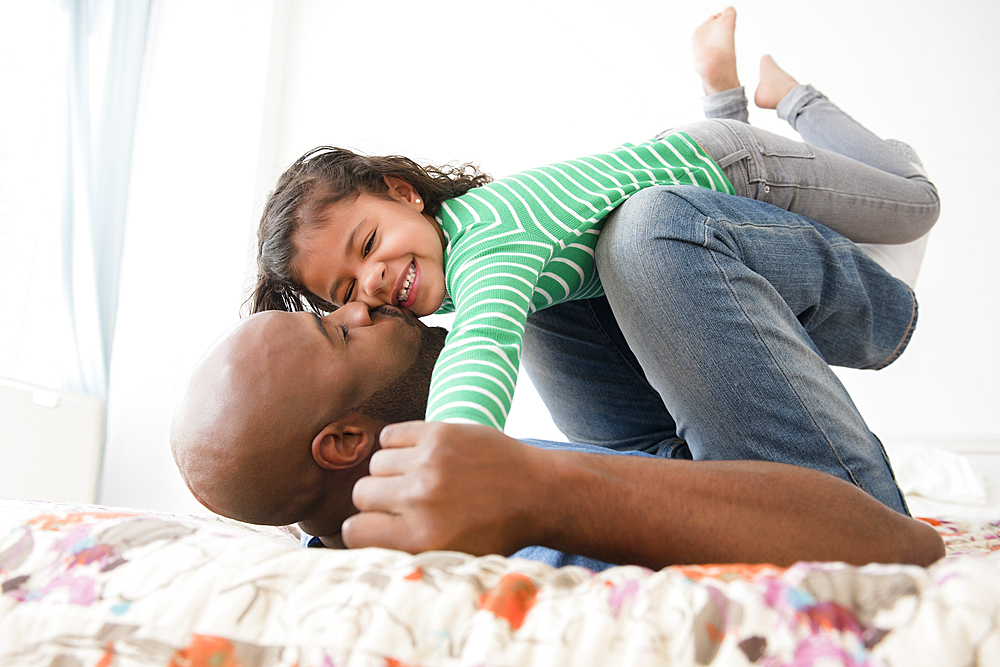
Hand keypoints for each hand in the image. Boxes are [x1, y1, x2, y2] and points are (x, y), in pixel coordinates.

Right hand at [341, 421, 547, 555]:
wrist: (538, 493)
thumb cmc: (493, 531)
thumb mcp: (450, 558)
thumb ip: (405, 551)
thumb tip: (357, 538)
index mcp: (422, 539)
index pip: (354, 531)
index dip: (364, 529)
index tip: (377, 527)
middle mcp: (421, 500)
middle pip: (361, 494)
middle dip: (377, 500)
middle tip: (403, 502)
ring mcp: (430, 462)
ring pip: (375, 464)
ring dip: (390, 472)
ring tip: (415, 478)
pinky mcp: (439, 432)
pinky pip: (390, 435)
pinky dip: (398, 445)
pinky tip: (417, 456)